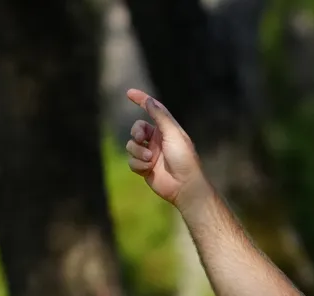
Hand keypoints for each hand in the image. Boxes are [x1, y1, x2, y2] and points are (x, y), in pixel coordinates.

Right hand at [124, 88, 205, 208]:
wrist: (184, 185)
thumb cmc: (183, 158)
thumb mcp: (173, 133)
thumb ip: (160, 116)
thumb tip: (149, 100)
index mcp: (167, 130)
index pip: (152, 110)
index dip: (141, 100)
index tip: (129, 93)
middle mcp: (157, 140)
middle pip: (136, 128)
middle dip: (136, 132)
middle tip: (141, 139)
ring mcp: (150, 154)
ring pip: (132, 145)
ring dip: (139, 152)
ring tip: (151, 159)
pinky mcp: (144, 168)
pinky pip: (131, 161)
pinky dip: (138, 164)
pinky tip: (148, 169)